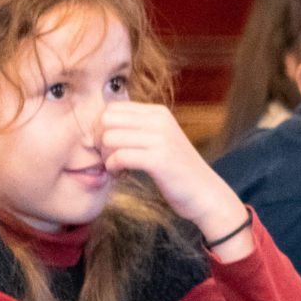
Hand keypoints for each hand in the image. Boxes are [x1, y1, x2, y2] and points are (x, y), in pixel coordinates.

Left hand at [99, 102, 249, 253]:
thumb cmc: (177, 170)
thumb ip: (136, 129)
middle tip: (108, 157)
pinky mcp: (159, 160)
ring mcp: (161, 139)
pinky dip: (113, 168)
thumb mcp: (160, 140)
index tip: (108, 146)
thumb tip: (95, 128)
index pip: (112, 108)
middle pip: (106, 119)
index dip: (101, 127)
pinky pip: (119, 157)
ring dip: (105, 157)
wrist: (205, 193)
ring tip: (116, 168)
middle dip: (98, 140)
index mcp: (159, 113)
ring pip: (109, 138)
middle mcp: (160, 121)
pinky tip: (121, 175)